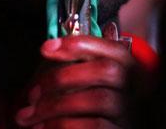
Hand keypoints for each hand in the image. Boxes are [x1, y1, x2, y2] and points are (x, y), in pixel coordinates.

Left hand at [16, 35, 134, 127]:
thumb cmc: (89, 113)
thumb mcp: (88, 87)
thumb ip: (78, 68)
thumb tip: (49, 48)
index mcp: (129, 71)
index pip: (112, 48)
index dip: (80, 44)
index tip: (46, 48)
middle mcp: (136, 90)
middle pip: (106, 70)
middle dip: (63, 77)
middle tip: (32, 93)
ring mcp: (130, 114)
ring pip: (99, 99)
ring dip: (56, 106)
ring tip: (28, 116)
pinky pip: (95, 126)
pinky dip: (63, 125)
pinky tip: (43, 128)